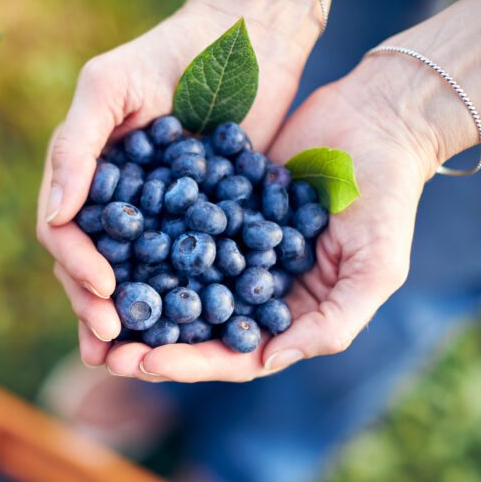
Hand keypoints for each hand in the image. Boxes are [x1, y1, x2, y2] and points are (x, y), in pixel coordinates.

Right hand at [35, 0, 326, 368]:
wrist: (248, 39)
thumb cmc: (171, 51)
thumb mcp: (109, 87)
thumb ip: (75, 148)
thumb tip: (54, 218)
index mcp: (84, 178)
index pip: (65, 234)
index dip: (77, 266)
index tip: (102, 289)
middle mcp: (115, 205)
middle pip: (93, 269)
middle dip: (96, 308)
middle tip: (110, 342)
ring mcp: (157, 220)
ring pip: (135, 282)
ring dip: (131, 323)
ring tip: (133, 360)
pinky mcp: (202, 226)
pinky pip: (186, 273)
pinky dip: (183, 305)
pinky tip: (189, 335)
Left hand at [118, 63, 435, 381]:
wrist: (376, 118)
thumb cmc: (388, 196)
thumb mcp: (377, 267)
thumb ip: (333, 322)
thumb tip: (269, 360)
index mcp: (288, 316)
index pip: (232, 356)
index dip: (188, 363)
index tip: (144, 362)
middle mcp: (252, 291)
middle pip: (193, 330)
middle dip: (148, 343)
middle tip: (102, 351)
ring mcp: (230, 251)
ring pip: (174, 287)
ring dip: (135, 303)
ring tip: (92, 310)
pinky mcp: (213, 212)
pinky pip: (171, 235)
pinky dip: (141, 248)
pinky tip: (104, 251)